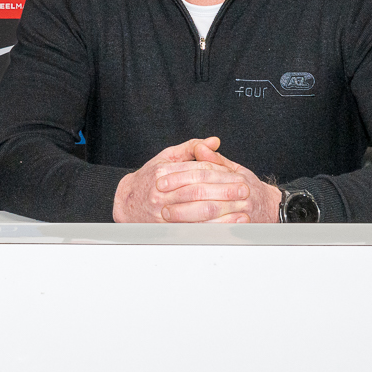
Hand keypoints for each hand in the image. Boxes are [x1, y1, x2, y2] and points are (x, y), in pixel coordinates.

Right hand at [112, 136, 283, 224]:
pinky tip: (230, 224)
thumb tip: (214, 142)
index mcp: (162, 173)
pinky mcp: (167, 229)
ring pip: (199, 211)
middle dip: (225, 191)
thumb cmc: (150, 179)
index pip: (197, 171)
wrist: (127, 204)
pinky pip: (196, 229)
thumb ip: (191, 148)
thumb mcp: (166, 158)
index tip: (238, 175)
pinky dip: (215, 227)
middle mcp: (160, 194)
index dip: (220, 174)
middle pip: (199, 191)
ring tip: (242, 207)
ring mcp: (163, 213)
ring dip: (224, 210)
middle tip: (244, 190)